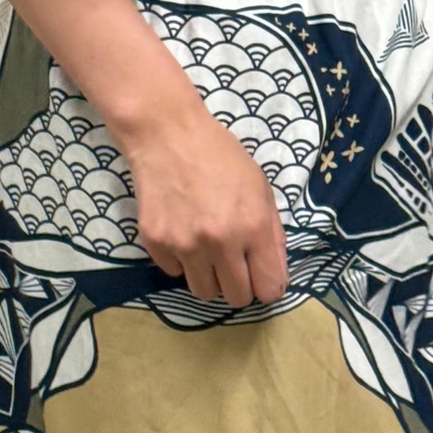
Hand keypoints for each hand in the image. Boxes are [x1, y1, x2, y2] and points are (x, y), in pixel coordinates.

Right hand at [122, 103, 288, 308]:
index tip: (260, 278)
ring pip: (204, 292)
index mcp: (253, 227)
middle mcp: (220, 242)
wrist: (167, 135)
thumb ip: (273, 234)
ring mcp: (185, 245)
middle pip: (236, 298)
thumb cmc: (221, 157)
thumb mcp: (261, 188)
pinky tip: (181, 231)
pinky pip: (174, 273)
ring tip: (206, 249)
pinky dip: (180, 260)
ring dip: (209, 277)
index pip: (268, 289)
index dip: (267, 287)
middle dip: (239, 286)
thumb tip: (276, 274)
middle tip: (233, 264)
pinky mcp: (157, 242)